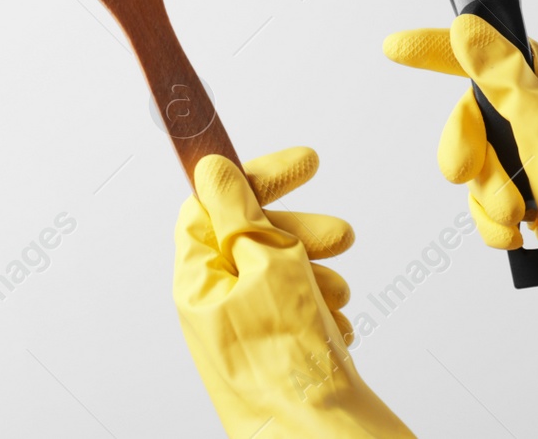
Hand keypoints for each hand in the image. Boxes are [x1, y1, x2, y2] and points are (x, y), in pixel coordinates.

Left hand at [175, 148, 413, 437]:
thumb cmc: (292, 372)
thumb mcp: (270, 269)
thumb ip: (241, 213)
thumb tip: (212, 170)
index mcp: (196, 282)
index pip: (212, 205)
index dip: (257, 179)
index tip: (306, 164)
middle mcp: (212, 307)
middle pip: (251, 238)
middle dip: (300, 233)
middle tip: (341, 237)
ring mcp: (242, 334)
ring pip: (281, 276)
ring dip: (316, 274)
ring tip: (338, 299)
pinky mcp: (274, 357)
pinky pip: (298, 313)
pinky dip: (321, 311)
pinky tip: (337, 329)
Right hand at [386, 14, 537, 436]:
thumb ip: (503, 78)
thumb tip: (467, 31)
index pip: (487, 53)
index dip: (439, 49)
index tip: (396, 48)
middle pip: (469, 117)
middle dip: (466, 150)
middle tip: (466, 172)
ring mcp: (535, 162)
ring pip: (474, 165)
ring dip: (486, 194)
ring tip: (517, 215)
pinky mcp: (529, 199)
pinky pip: (483, 202)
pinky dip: (493, 222)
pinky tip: (520, 236)